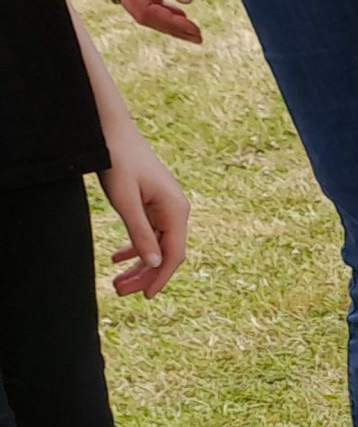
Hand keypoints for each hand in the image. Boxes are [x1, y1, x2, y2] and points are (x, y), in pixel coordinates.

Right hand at [82, 0, 199, 43]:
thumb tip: (187, 1)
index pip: (144, 10)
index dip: (170, 24)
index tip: (195, 30)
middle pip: (140, 13)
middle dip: (170, 26)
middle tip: (198, 36)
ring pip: (137, 6)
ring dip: (163, 17)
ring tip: (189, 25)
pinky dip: (155, 4)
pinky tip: (173, 8)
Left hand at [96, 125, 188, 297]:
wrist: (112, 130)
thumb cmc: (118, 161)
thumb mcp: (125, 201)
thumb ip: (140, 233)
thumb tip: (156, 264)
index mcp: (176, 210)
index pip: (174, 254)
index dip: (161, 277)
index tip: (146, 296)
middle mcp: (176, 210)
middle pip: (165, 253)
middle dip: (145, 275)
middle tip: (120, 292)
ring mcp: (164, 207)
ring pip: (156, 245)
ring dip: (138, 265)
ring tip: (117, 282)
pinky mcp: (152, 202)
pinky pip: (148, 233)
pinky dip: (134, 247)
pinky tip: (117, 259)